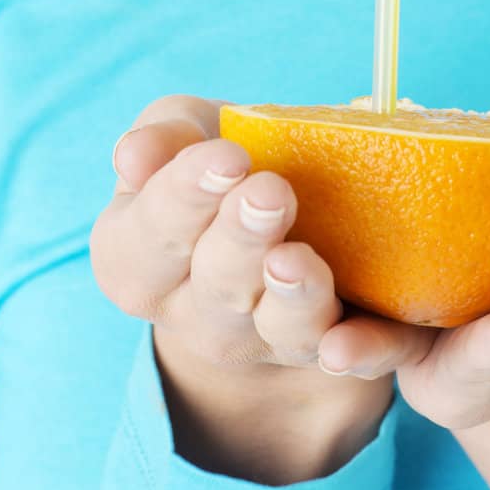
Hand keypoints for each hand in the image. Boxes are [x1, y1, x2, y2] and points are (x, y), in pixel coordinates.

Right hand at [88, 94, 435, 397]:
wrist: (274, 201)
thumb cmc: (216, 160)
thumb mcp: (183, 134)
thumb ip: (161, 138)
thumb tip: (134, 157)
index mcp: (135, 260)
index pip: (148, 236)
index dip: (185, 196)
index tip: (228, 156)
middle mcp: (191, 314)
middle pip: (214, 288)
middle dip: (242, 239)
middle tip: (270, 192)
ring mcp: (260, 338)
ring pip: (276, 329)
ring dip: (291, 297)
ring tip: (297, 259)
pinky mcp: (325, 344)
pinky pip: (346, 355)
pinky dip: (355, 351)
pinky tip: (347, 343)